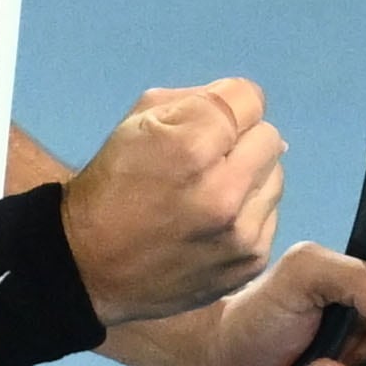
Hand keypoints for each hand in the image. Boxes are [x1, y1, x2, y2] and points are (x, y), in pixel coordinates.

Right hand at [61, 79, 284, 324]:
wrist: (89, 267)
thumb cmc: (112, 184)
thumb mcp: (139, 121)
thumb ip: (198, 99)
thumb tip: (251, 105)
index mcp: (190, 147)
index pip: (250, 98)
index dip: (224, 106)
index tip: (202, 127)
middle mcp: (224, 191)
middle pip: (269, 137)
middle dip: (240, 141)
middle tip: (206, 160)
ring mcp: (241, 233)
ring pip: (275, 176)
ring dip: (249, 177)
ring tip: (209, 193)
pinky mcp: (250, 262)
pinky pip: (270, 215)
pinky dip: (247, 213)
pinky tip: (214, 224)